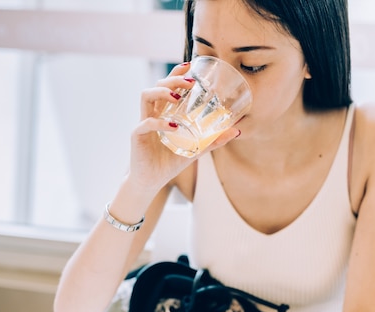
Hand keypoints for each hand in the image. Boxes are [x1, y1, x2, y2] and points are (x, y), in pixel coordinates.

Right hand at [127, 62, 240, 193]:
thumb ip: (213, 140)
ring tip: (176, 96)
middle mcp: (151, 114)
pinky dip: (160, 123)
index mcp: (163, 112)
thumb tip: (237, 130)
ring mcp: (143, 123)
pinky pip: (146, 123)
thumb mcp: (196, 150)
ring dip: (161, 92)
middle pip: (156, 86)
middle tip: (190, 83)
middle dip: (172, 80)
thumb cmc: (169, 163)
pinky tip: (173, 126)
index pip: (166, 86)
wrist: (151, 181)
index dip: (176, 74)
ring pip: (146, 96)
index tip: (190, 66)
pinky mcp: (137, 135)